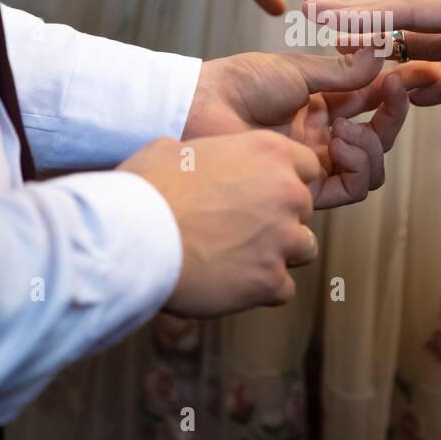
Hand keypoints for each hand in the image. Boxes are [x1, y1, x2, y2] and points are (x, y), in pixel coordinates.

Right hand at [121, 134, 319, 315]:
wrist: (133, 236)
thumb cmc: (147, 188)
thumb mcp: (172, 149)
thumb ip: (203, 153)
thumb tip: (191, 161)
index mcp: (269, 152)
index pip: (307, 165)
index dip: (285, 180)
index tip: (262, 192)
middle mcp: (286, 192)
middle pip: (304, 209)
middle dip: (280, 218)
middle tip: (241, 228)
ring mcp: (283, 238)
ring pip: (303, 248)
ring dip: (278, 253)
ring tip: (239, 257)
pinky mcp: (270, 279)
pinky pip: (283, 288)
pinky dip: (261, 289)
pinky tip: (231, 282)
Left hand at [184, 48, 439, 208]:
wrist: (203, 108)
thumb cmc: (239, 82)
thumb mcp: (298, 69)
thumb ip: (343, 71)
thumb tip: (382, 58)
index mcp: (320, 102)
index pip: (372, 98)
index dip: (400, 88)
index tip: (426, 73)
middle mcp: (322, 135)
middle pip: (378, 135)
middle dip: (395, 114)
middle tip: (401, 89)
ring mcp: (315, 161)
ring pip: (370, 166)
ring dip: (375, 144)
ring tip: (354, 125)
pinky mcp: (305, 186)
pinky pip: (351, 187)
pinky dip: (360, 164)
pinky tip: (345, 142)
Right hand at [307, 0, 440, 132]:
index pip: (409, 11)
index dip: (363, 14)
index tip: (323, 14)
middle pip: (409, 27)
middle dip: (368, 33)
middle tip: (323, 39)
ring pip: (429, 52)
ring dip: (400, 66)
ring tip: (362, 80)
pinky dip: (439, 89)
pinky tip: (421, 104)